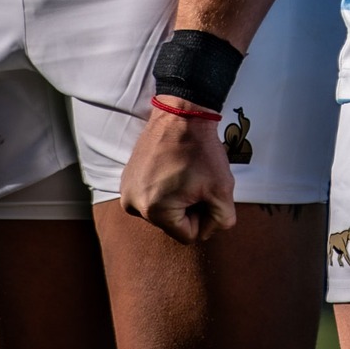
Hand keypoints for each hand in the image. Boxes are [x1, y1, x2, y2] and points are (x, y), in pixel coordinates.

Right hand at [119, 101, 237, 243]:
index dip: (204, 216)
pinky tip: (173, 166)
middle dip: (190, 205)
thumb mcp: (223, 188)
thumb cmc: (201, 150)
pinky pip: (152, 194)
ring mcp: (126, 190)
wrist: (181, 114)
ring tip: (185, 171)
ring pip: (163, 209)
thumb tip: (209, 229)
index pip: (188, 234)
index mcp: (153, 211)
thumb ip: (222, 219)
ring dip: (178, 196)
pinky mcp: (127, 177)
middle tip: (197, 178)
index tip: (207, 191)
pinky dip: (165, 186)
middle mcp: (133, 204)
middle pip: (173, 222)